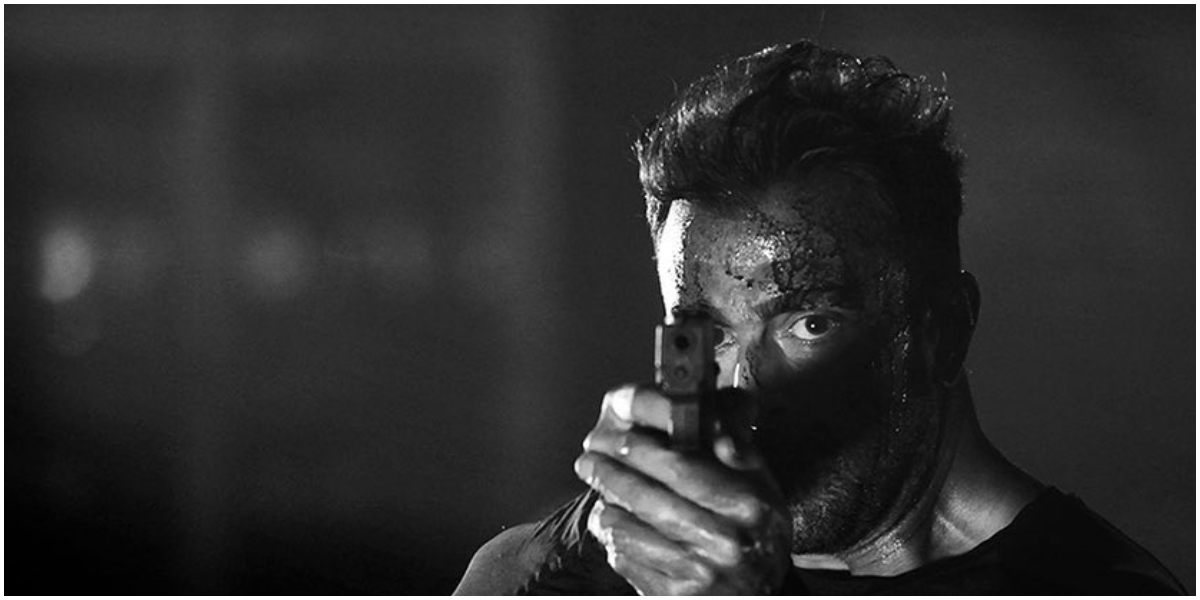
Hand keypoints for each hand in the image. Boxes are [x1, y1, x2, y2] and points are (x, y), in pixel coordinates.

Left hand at [574, 385, 792, 594]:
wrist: (760, 594)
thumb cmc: (757, 532)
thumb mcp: (762, 484)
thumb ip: (735, 448)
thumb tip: (709, 418)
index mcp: (746, 505)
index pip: (679, 467)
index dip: (639, 449)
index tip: (614, 437)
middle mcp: (724, 542)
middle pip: (646, 496)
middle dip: (609, 472)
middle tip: (588, 458)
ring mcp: (698, 573)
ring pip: (627, 529)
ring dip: (606, 505)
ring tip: (601, 490)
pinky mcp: (673, 596)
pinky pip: (625, 559)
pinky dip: (614, 539)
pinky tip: (618, 525)